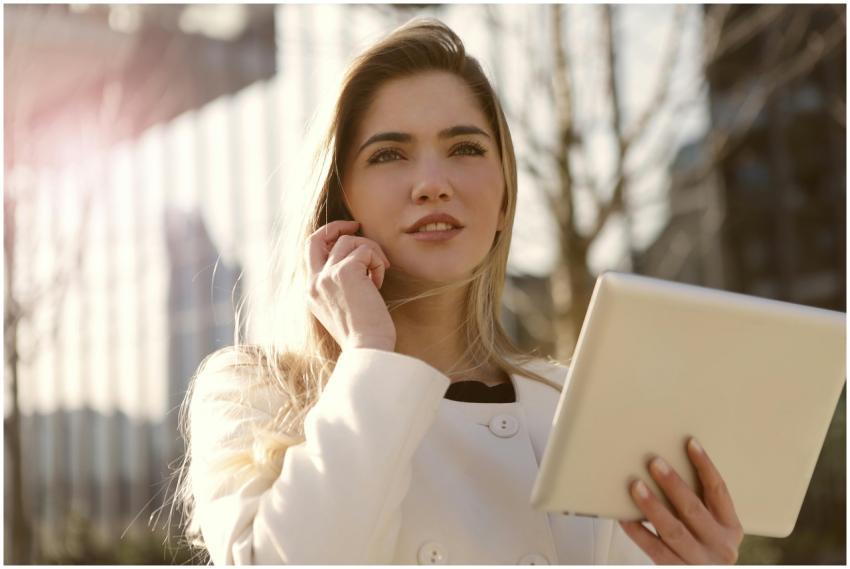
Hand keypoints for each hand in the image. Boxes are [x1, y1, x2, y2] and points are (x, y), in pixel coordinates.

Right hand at [306, 220, 396, 351]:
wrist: (368, 349)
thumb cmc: (364, 334)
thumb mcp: (344, 307)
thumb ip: (341, 285)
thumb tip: (357, 260)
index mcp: (311, 292)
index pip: (310, 253)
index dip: (327, 239)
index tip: (347, 236)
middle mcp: (313, 283)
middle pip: (315, 238)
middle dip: (336, 227)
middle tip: (357, 226)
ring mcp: (326, 276)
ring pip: (349, 241)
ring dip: (370, 252)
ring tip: (379, 273)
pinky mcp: (345, 272)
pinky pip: (365, 250)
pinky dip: (377, 262)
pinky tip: (379, 283)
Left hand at [618, 438, 743, 563]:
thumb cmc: (702, 547)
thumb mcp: (711, 528)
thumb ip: (697, 505)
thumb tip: (665, 467)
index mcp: (730, 528)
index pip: (719, 491)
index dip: (705, 465)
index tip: (690, 443)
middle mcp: (720, 545)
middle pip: (693, 509)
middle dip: (673, 484)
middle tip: (654, 462)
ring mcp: (699, 561)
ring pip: (673, 530)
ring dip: (653, 506)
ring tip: (636, 485)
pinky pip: (654, 549)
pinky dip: (638, 531)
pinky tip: (624, 517)